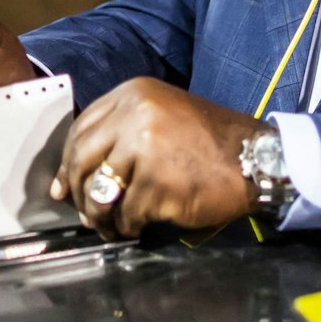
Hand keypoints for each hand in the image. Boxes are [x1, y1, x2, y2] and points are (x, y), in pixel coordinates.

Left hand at [49, 78, 268, 239]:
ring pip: (100, 192)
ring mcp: (146, 149)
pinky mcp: (159, 184)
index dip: (67, 162)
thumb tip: (68, 180)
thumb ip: (119, 137)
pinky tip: (141, 227)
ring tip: (111, 226)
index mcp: (134, 94)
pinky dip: (130, 227)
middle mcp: (136, 116)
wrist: (257, 159)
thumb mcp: (163, 117)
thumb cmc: (209, 143)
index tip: (63, 187)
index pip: (81, 129)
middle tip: (84, 214)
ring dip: (101, 217)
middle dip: (77, 193)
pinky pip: (128, 214)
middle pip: (82, 160)